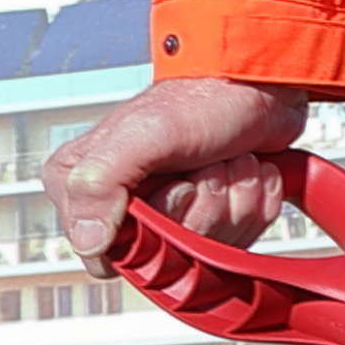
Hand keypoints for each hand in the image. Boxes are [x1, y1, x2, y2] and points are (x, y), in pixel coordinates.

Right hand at [45, 75, 317, 261]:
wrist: (262, 86)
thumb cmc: (202, 100)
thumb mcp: (144, 133)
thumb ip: (101, 183)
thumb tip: (88, 242)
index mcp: (82, 187)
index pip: (111, 257)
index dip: (156, 232)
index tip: (178, 187)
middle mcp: (118, 205)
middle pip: (167, 258)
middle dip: (204, 208)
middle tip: (207, 166)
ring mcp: (168, 214)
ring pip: (208, 249)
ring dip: (234, 200)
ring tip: (227, 161)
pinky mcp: (208, 219)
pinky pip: (239, 241)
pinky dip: (254, 204)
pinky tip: (247, 171)